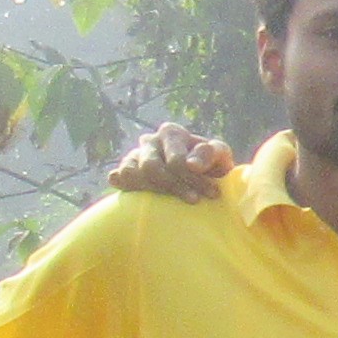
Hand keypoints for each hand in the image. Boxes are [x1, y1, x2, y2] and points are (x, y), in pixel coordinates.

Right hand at [105, 129, 236, 202]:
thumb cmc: (211, 167)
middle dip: (174, 187)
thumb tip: (191, 163)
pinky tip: (144, 199)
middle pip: (151, 167)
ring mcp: (134, 156)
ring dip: (152, 191)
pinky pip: (118, 178)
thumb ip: (210, 154)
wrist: (200, 180)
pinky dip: (127, 187)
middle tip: (195, 201)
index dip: (194, 178)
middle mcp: (150, 141)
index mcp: (171, 133)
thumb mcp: (220, 157)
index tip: (212, 193)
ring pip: (131, 173)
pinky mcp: (123, 172)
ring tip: (171, 204)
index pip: (176, 159)